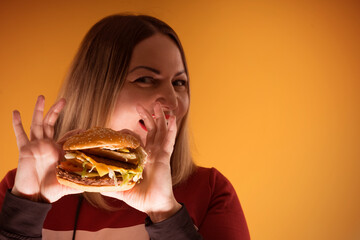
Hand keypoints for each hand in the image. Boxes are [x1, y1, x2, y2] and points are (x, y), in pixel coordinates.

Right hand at [11, 95, 82, 202]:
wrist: (35, 197)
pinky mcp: (25, 150)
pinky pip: (20, 135)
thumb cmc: (52, 190)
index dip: (76, 132)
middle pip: (51, 123)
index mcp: (58, 151)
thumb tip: (98, 181)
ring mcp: (35, 146)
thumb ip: (82, 178)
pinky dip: (17, 124)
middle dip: (56, 111)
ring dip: (39, 110)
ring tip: (41, 96)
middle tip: (63, 99)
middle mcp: (47, 145)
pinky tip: (16, 112)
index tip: (85, 129)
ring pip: (37, 124)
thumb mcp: (71, 181)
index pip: (67, 137)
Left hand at [101, 102, 180, 221]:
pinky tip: (172, 119)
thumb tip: (95, 185)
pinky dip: (171, 129)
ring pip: (160, 131)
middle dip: (147, 117)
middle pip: (151, 131)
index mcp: (143, 158)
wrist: (154, 206)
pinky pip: (169, 141)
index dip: (130, 132)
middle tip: (139, 106)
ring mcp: (159, 154)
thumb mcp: (121, 189)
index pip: (138, 140)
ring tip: (158, 105)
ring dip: (159, 118)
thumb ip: (110, 185)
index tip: (120, 128)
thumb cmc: (141, 197)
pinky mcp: (164, 157)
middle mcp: (152, 153)